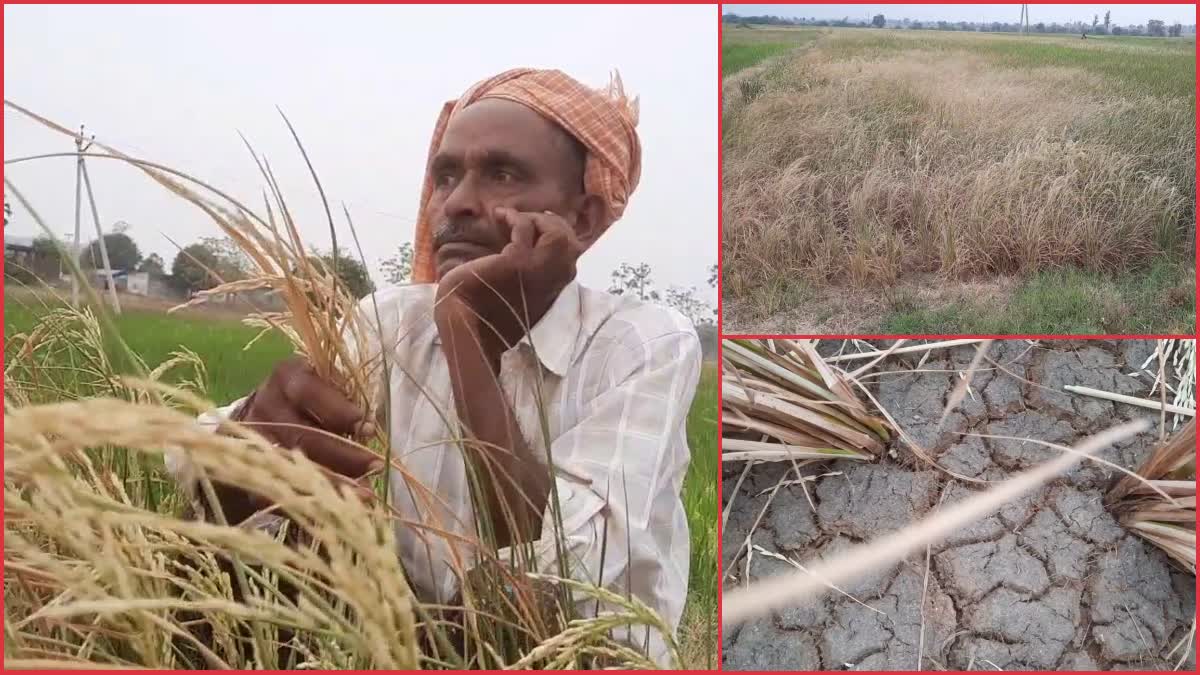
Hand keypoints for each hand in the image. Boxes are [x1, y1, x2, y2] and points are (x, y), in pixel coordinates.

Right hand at [212, 357, 382, 522]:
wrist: (259, 416)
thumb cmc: (309, 399)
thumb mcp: (324, 386)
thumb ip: (343, 403)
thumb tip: (368, 431)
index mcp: (287, 377)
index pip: (310, 392)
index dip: (340, 412)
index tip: (367, 429)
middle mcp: (265, 405)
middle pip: (302, 435)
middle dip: (343, 454)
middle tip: (375, 466)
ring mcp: (252, 438)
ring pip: (292, 465)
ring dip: (331, 481)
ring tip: (365, 492)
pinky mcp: (249, 467)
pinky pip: (278, 487)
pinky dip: (307, 498)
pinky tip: (333, 506)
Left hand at [435, 207, 583, 350]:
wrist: (465, 323)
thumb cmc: (485, 310)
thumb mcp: (516, 291)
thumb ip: (531, 273)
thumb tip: (530, 242)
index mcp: (555, 291)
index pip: (570, 256)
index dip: (555, 235)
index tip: (535, 225)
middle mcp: (555, 282)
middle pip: (569, 243)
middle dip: (549, 224)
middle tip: (524, 218)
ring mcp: (539, 272)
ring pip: (556, 234)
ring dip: (534, 220)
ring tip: (511, 218)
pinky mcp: (518, 263)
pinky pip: (525, 228)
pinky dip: (513, 217)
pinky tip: (499, 216)